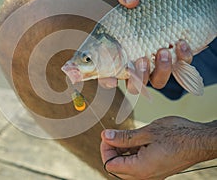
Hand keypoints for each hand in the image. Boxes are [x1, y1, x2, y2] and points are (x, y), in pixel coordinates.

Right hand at [98, 0, 192, 91]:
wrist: (162, 3)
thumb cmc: (139, 4)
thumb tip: (131, 1)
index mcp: (118, 56)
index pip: (108, 76)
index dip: (108, 81)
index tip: (112, 80)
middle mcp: (135, 66)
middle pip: (134, 86)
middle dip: (138, 77)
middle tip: (141, 60)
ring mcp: (155, 65)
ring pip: (157, 82)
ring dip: (161, 71)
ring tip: (163, 51)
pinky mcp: (174, 60)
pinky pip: (180, 68)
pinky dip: (182, 59)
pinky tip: (181, 43)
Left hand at [100, 116, 215, 178]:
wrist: (200, 140)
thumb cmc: (178, 135)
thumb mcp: (147, 132)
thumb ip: (124, 137)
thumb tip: (106, 136)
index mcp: (141, 168)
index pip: (110, 165)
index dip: (105, 149)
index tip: (106, 135)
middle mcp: (146, 176)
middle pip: (117, 169)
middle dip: (112, 151)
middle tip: (114, 135)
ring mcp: (152, 174)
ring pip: (126, 167)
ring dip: (122, 152)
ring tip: (126, 136)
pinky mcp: (156, 170)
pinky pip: (137, 166)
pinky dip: (132, 154)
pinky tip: (136, 141)